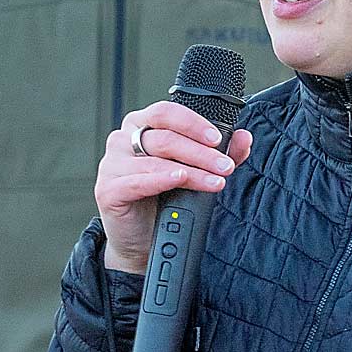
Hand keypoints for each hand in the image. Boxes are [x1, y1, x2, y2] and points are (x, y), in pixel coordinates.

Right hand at [94, 101, 252, 273]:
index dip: (193, 123)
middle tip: (225, 166)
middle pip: (165, 137)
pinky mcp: (108, 189)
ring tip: (215, 181)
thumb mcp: (195, 170)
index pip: (167, 112)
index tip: (218, 139)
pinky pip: (137, 181)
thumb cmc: (164, 197)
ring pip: (157, 160)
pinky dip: (162, 179)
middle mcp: (123, 139)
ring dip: (192, 170)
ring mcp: (112, 164)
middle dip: (201, 152)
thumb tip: (244, 137)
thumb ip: (220, 153)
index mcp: (141, 125)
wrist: (142, 239)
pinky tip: (179, 179)